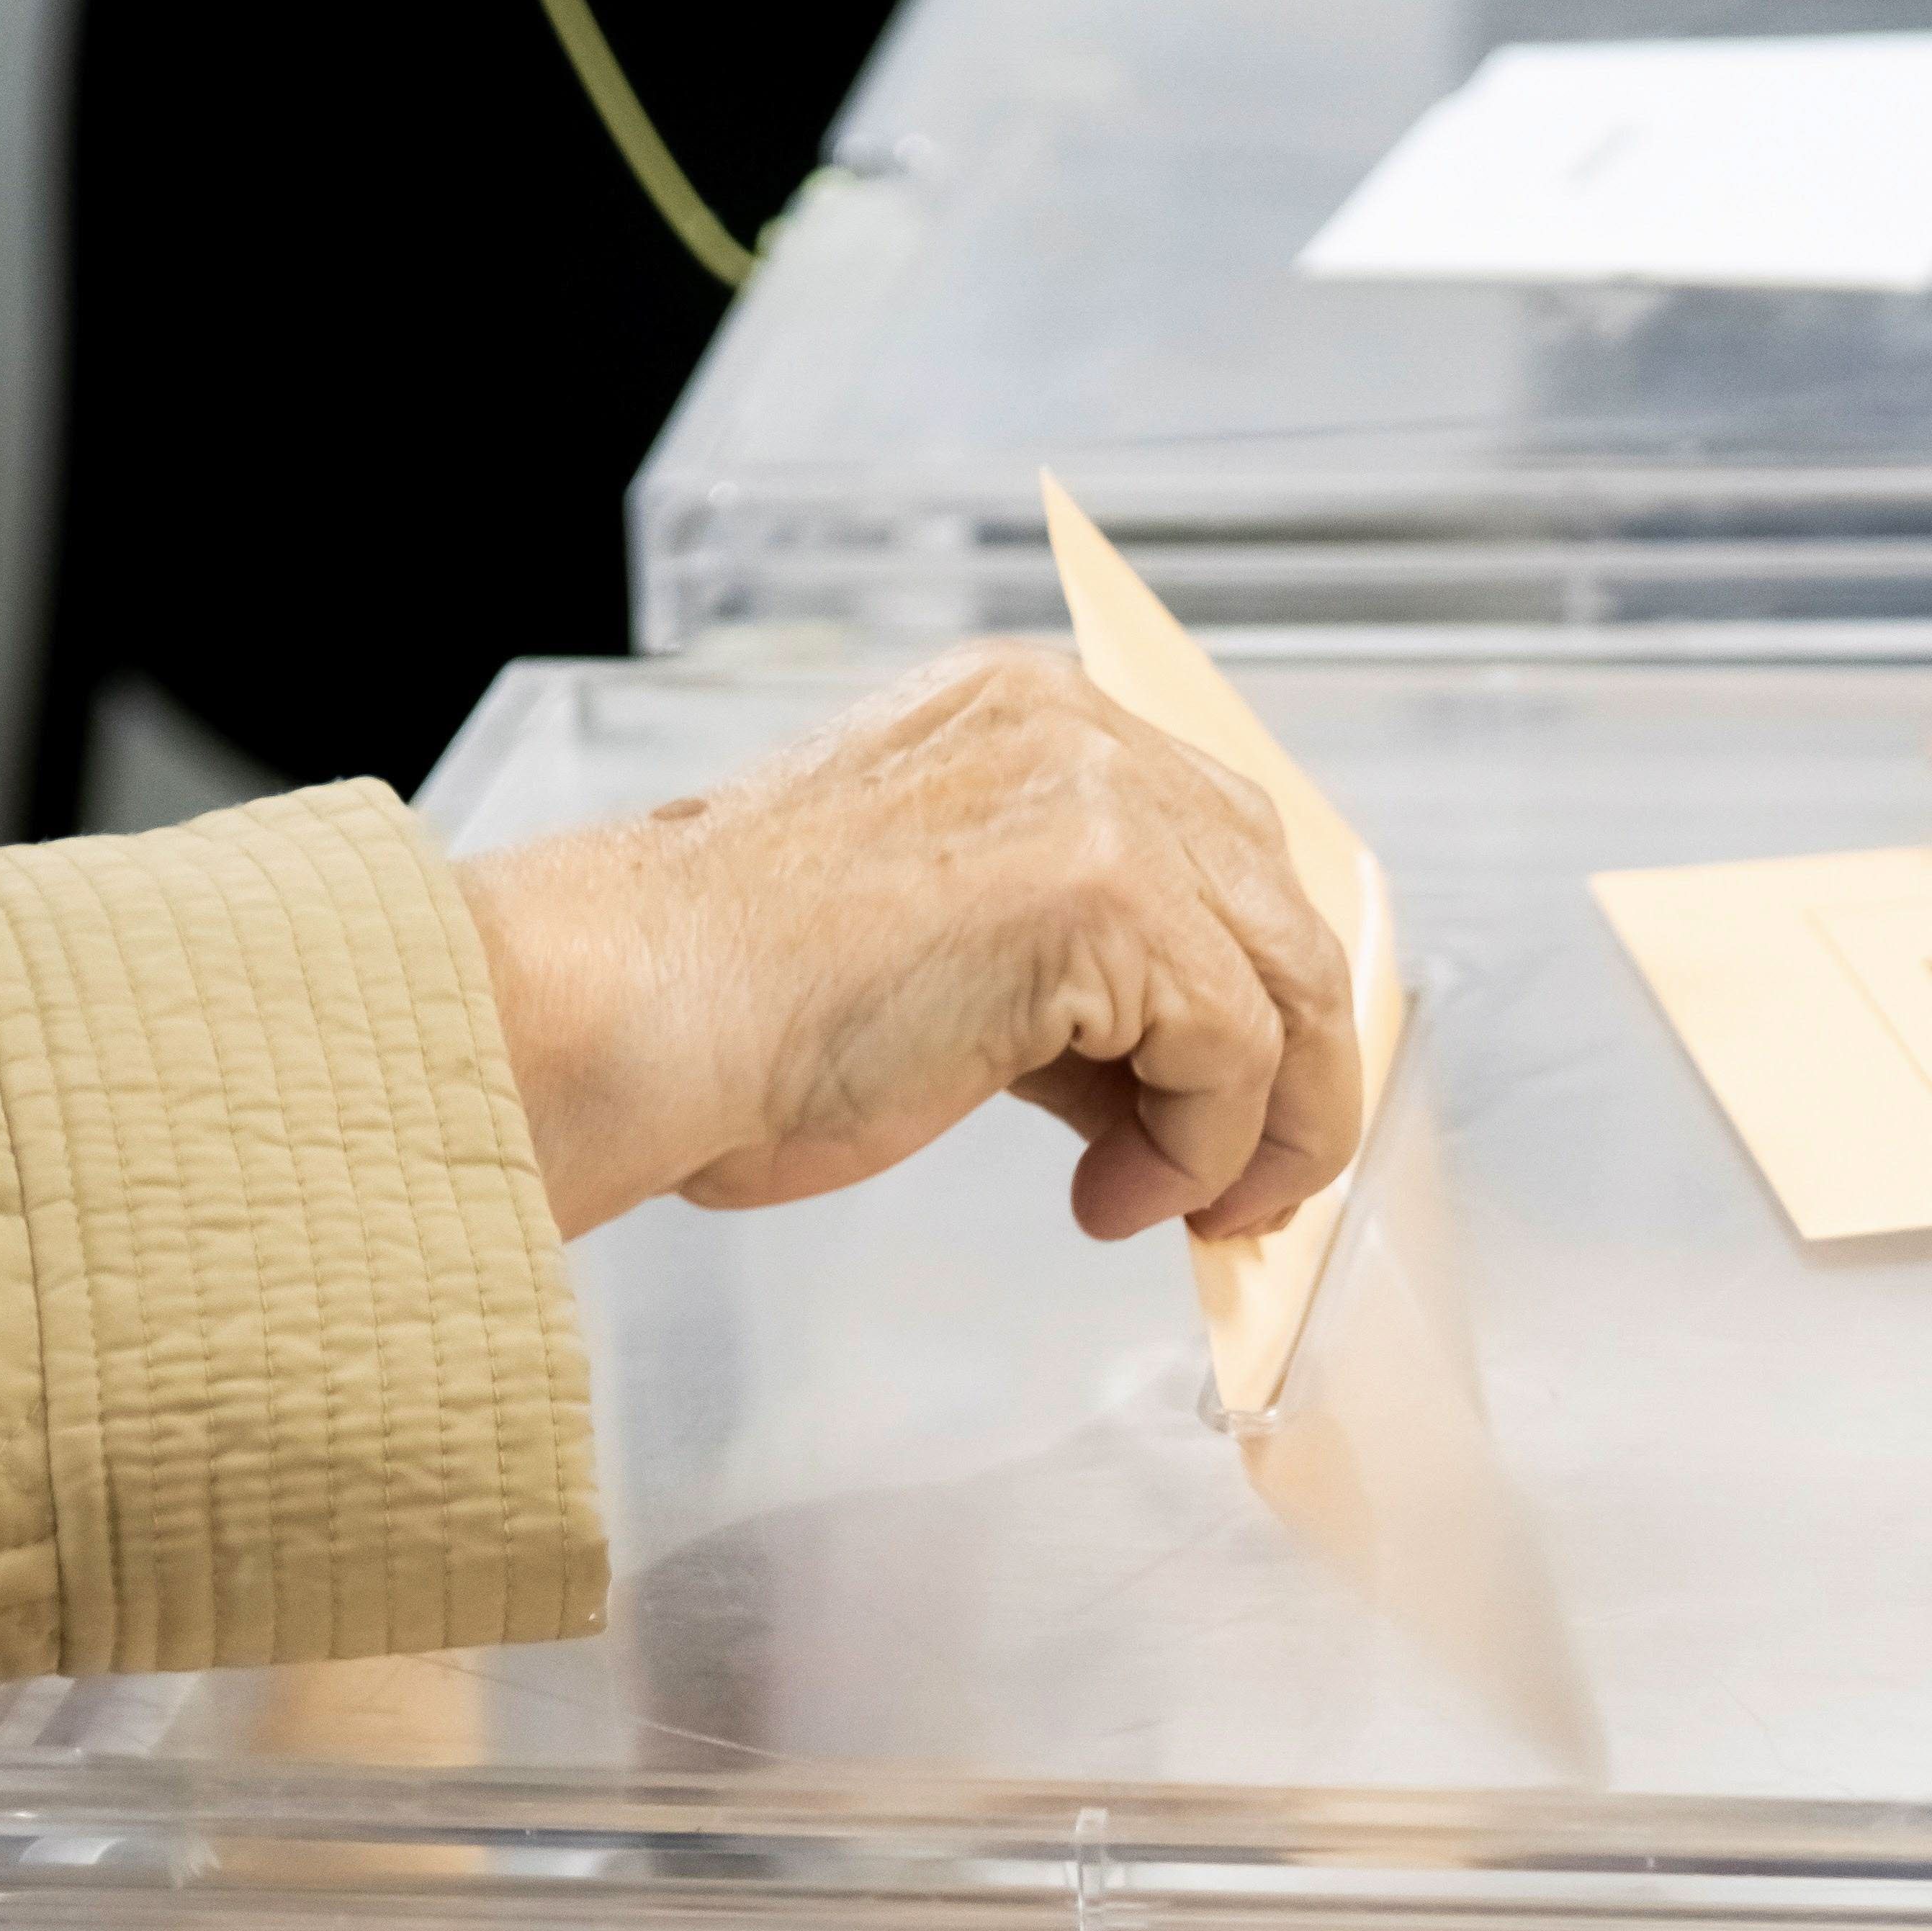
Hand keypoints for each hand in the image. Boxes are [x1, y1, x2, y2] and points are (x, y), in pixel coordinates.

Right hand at [457, 644, 1361, 1242]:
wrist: (638, 1014)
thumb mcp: (946, 968)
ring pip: (1287, 979)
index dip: (1257, 988)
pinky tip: (1111, 1200)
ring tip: (1184, 1210)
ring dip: (1260, 1128)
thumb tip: (1170, 1096)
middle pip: (1281, 900)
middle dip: (1293, 1067)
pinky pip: (1234, 1050)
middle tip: (1252, 1186)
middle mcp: (1071, 728)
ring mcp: (1091, 796)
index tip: (1244, 1108)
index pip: (1221, 840)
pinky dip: (1201, 1152)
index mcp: (1024, 720)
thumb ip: (1071, 991)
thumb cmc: (737, 1014)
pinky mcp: (1103, 892)